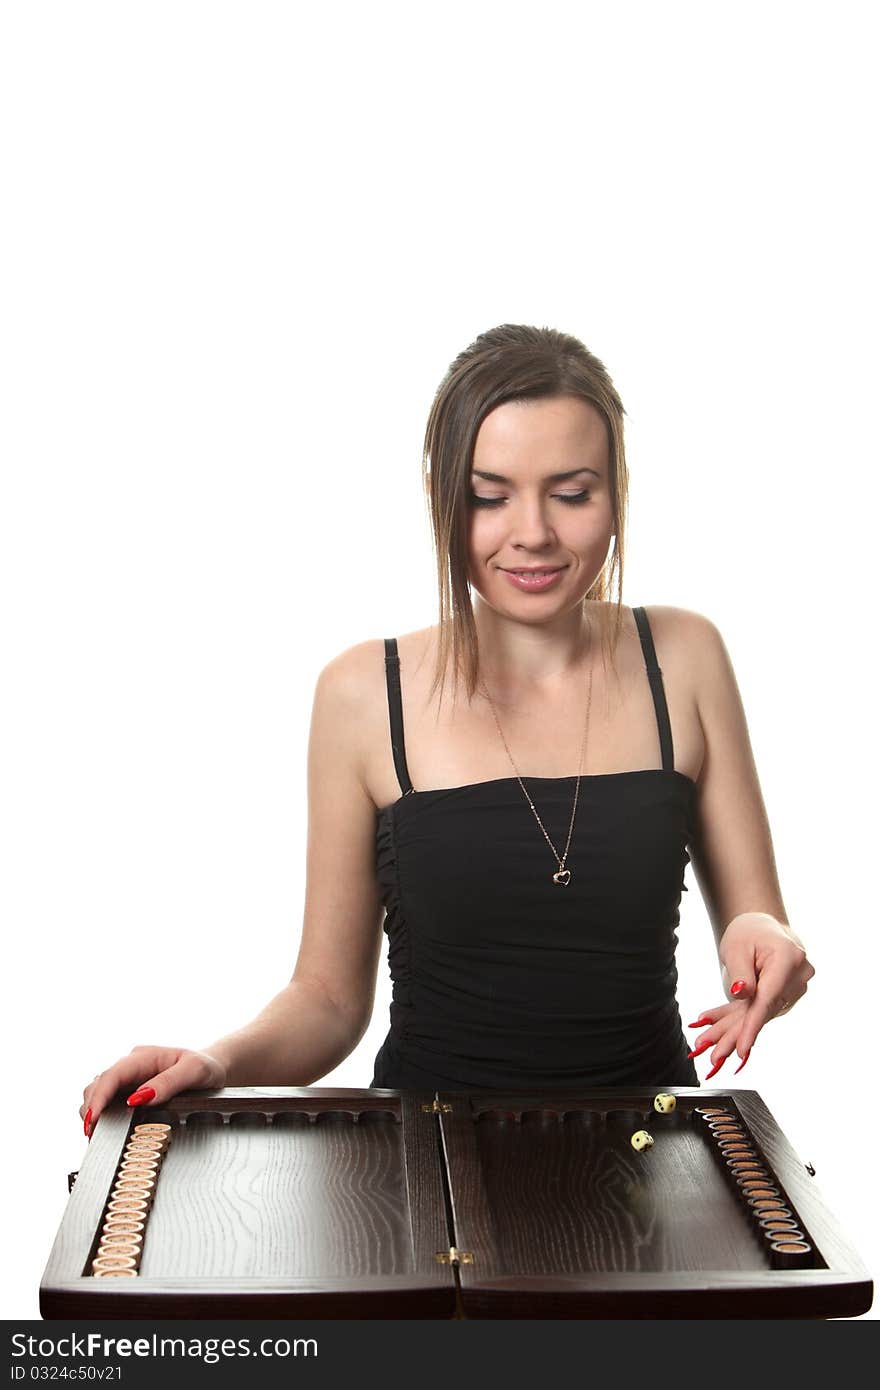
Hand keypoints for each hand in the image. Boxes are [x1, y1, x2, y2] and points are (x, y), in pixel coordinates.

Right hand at [79, 1045, 227, 1138]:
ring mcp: (129, 1078)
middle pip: (98, 1084)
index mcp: (145, 1056)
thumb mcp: (195, 1070)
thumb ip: (168, 1082)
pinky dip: (101, 1115)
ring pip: (98, 1092)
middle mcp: (132, 1065)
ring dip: (93, 1112)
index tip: (93, 1120)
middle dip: (91, 1109)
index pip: (113, 1075)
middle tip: (92, 1135)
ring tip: (96, 1135)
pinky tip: (105, 1129)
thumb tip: (139, 1098)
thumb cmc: (206, 1067)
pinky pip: (107, 1101)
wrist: (214, 1069)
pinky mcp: (129, 1091)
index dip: (99, 1098)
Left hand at [688, 912, 814, 1079]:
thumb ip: (741, 972)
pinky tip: (718, 1036)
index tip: (742, 1049)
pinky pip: (761, 1011)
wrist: (763, 927)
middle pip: (765, 1011)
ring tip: (706, 1045)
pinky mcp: (786, 997)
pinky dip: (740, 1021)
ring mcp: (796, 988)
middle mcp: (799, 976)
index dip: (753, 1026)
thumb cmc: (749, 932)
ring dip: (735, 1029)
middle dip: (736, 1033)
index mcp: (789, 958)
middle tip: (711, 1056)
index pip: (768, 998)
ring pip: (762, 1015)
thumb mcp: (736, 947)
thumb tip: (742, 994)